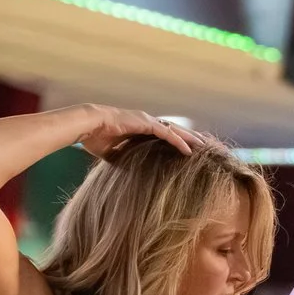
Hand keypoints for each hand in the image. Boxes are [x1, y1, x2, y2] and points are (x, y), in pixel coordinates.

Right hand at [78, 104, 196, 158]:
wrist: (87, 126)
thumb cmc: (95, 137)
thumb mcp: (113, 153)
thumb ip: (123, 159)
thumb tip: (126, 173)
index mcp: (140, 127)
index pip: (165, 133)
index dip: (178, 140)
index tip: (190, 149)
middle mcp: (147, 122)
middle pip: (175, 130)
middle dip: (191, 137)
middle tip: (206, 147)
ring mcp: (147, 121)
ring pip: (175, 130)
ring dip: (191, 138)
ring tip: (205, 147)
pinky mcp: (145, 123)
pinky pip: (167, 134)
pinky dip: (179, 141)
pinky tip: (190, 150)